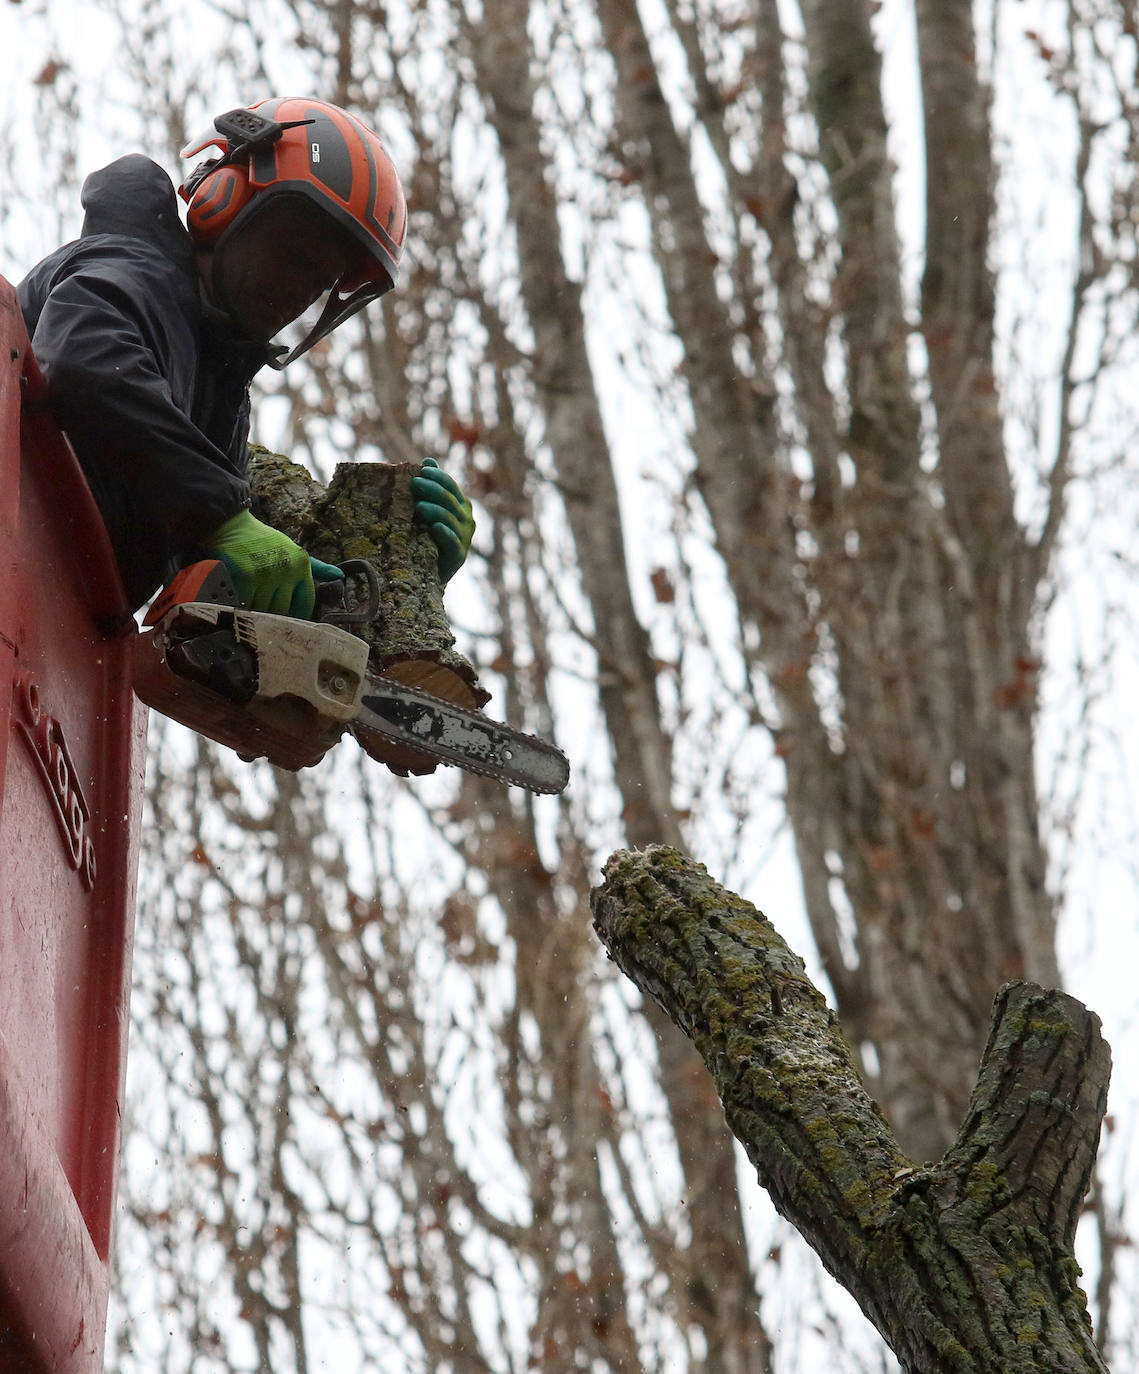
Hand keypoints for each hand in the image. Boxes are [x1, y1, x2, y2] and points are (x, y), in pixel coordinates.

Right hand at [205, 509, 323, 617]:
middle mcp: (287, 570)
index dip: (298, 616)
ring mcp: (267, 574)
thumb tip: (339, 576)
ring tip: (250, 615)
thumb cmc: (264, 542)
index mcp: (301, 565)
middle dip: (274, 618)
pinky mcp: (247, 577)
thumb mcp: (293, 551)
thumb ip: (317, 567)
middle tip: (266, 622)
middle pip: (283, 610)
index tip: (291, 623)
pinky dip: (242, 609)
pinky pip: (246, 604)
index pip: (306, 602)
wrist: (233, 526)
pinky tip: (239, 608)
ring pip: (264, 610)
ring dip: (256, 615)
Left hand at [411, 459, 474, 583]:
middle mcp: (466, 519)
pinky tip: (434, 527)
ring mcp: (464, 538)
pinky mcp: (459, 556)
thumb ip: (432, 486)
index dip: (437, 477)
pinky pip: (452, 542)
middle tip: (414, 484)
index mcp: (461, 505)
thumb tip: (429, 460)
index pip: (451, 485)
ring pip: (450, 519)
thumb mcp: (431, 509)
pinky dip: (444, 534)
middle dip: (432, 489)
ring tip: (419, 505)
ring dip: (435, 510)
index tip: (420, 472)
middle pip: (450, 500)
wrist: (431, 571)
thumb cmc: (429, 536)